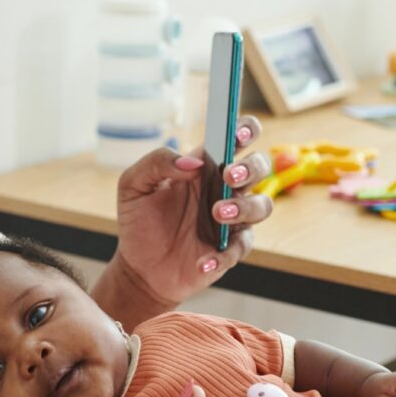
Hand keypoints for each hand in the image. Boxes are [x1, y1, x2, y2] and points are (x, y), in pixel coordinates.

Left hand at [107, 118, 274, 314]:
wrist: (138, 267)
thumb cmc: (139, 220)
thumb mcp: (133, 185)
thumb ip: (157, 162)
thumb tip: (192, 163)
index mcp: (206, 164)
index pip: (238, 136)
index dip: (245, 129)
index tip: (237, 132)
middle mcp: (225, 188)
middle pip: (259, 166)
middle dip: (251, 168)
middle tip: (229, 176)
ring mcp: (232, 219)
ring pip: (262, 205)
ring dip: (245, 207)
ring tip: (217, 214)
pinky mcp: (231, 249)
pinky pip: (242, 247)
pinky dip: (225, 254)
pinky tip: (203, 260)